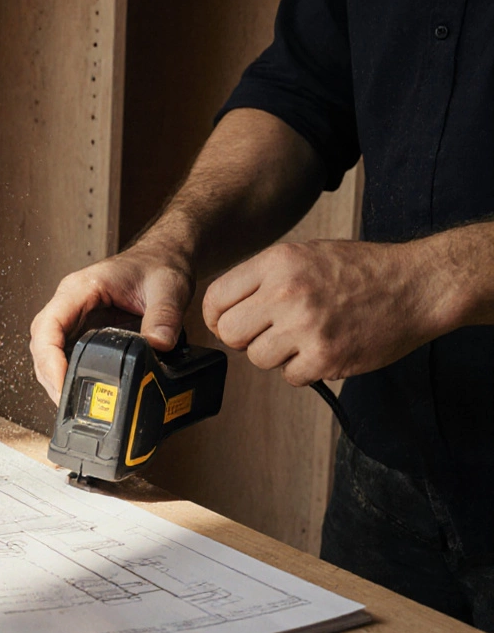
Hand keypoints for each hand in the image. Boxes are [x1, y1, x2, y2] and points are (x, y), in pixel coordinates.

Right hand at [30, 238, 194, 401]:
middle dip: (50, 376)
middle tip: (66, 404)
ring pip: (49, 352)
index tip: (60, 382)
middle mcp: (71, 303)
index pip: (48, 325)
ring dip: (56, 378)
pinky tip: (80, 390)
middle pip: (42, 344)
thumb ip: (164, 317)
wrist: (163, 257)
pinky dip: (68, 374)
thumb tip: (158, 346)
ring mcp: (75, 318)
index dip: (49, 358)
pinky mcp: (85, 330)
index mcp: (80, 288)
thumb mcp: (167, 288)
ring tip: (71, 404)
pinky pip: (66, 354)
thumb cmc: (157, 264)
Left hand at [203, 239, 450, 385]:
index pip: (215, 299)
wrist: (417, 285)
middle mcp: (286, 294)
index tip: (228, 323)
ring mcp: (306, 327)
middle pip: (229, 333)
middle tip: (269, 333)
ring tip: (305, 337)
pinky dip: (304, 369)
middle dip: (244, 338)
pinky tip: (324, 349)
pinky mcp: (327, 358)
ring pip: (257, 359)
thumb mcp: (305, 255)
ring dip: (276, 355)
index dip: (217, 317)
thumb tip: (222, 312)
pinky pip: (290, 377)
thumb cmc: (361, 270)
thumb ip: (262, 279)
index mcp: (277, 263)